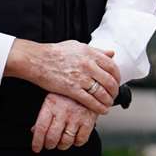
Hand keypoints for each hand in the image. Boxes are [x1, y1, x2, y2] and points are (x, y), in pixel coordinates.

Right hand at [4, 39, 119, 114]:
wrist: (38, 60)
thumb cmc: (56, 52)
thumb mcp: (78, 46)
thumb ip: (96, 50)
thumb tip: (112, 53)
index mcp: (90, 53)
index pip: (112, 66)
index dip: (117, 77)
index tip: (117, 82)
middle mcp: (88, 65)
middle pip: (110, 81)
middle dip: (115, 91)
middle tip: (114, 95)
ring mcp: (80, 78)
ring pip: (102, 93)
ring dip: (108, 101)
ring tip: (108, 104)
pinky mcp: (72, 89)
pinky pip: (90, 101)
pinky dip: (98, 107)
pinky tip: (101, 110)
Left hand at [30, 94, 97, 152]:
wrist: (88, 84)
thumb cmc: (66, 93)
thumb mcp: (52, 99)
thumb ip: (44, 115)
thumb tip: (34, 131)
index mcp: (51, 104)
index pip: (41, 128)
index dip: (37, 142)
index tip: (36, 148)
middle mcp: (64, 111)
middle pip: (52, 137)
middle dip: (49, 145)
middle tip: (49, 144)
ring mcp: (77, 117)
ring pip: (66, 141)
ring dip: (62, 145)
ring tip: (61, 142)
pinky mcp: (89, 121)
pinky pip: (81, 140)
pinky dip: (76, 142)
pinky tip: (74, 137)